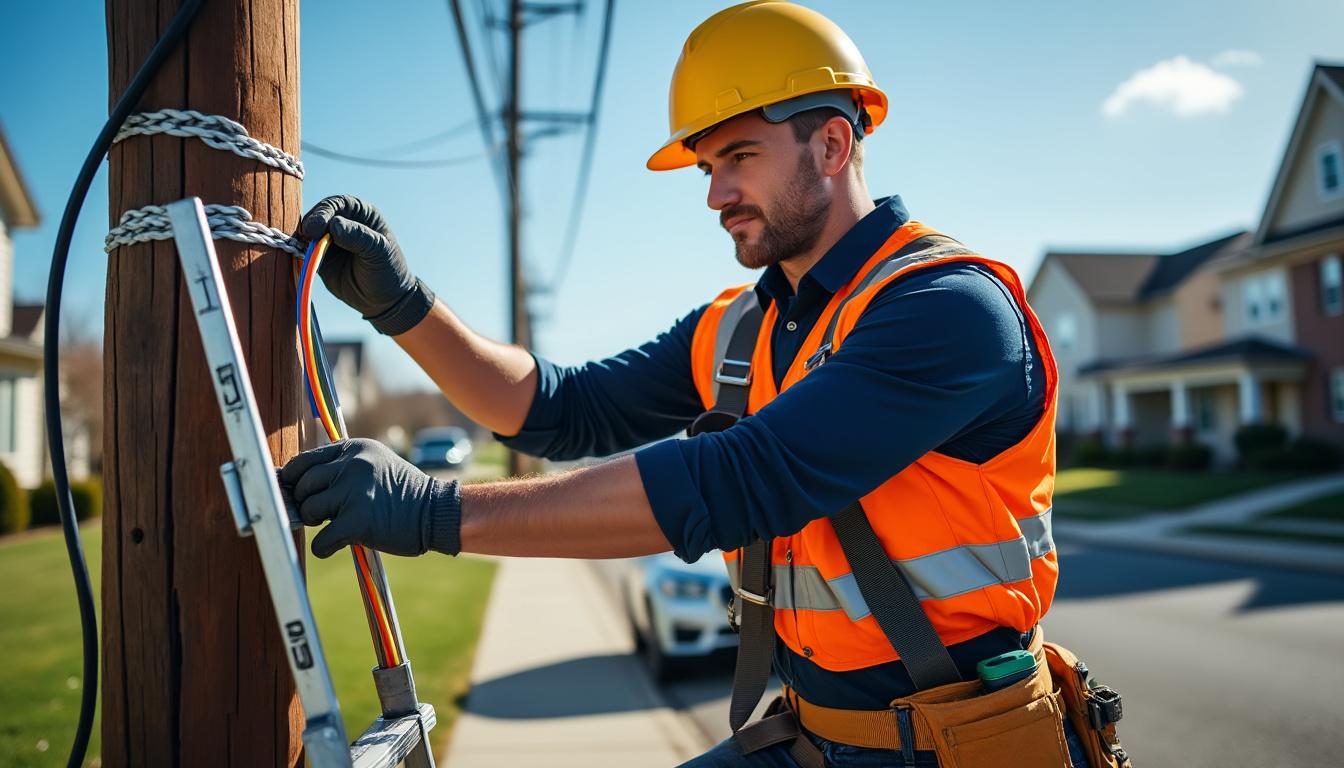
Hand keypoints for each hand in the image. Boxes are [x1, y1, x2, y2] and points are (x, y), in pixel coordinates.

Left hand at [278, 438, 460, 557]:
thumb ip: (342, 466)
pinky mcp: (358, 521)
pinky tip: (337, 545)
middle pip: (303, 485)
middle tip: (322, 513)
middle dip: (307, 502)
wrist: (435, 512)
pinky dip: (324, 548)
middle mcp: (353, 465)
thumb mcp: (375, 463)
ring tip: (336, 525)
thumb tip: (296, 482)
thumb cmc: (402, 493)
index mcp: (355, 449)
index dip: (294, 479)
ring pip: (309, 511)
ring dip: (316, 523)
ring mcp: (355, 492)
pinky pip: (321, 541)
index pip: (305, 461)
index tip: (295, 492)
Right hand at [299, 195, 434, 334]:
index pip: (338, 204)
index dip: (324, 211)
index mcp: (361, 214)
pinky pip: (305, 250)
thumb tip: (334, 225)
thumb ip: (359, 237)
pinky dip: (300, 252)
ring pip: (309, 232)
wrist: (383, 301)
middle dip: (311, 224)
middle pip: (319, 215)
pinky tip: (301, 258)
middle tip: (307, 236)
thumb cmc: (388, 272)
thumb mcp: (379, 252)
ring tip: (304, 249)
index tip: (317, 226)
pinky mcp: (320, 256)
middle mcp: (344, 222)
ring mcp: (330, 240)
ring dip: (303, 238)